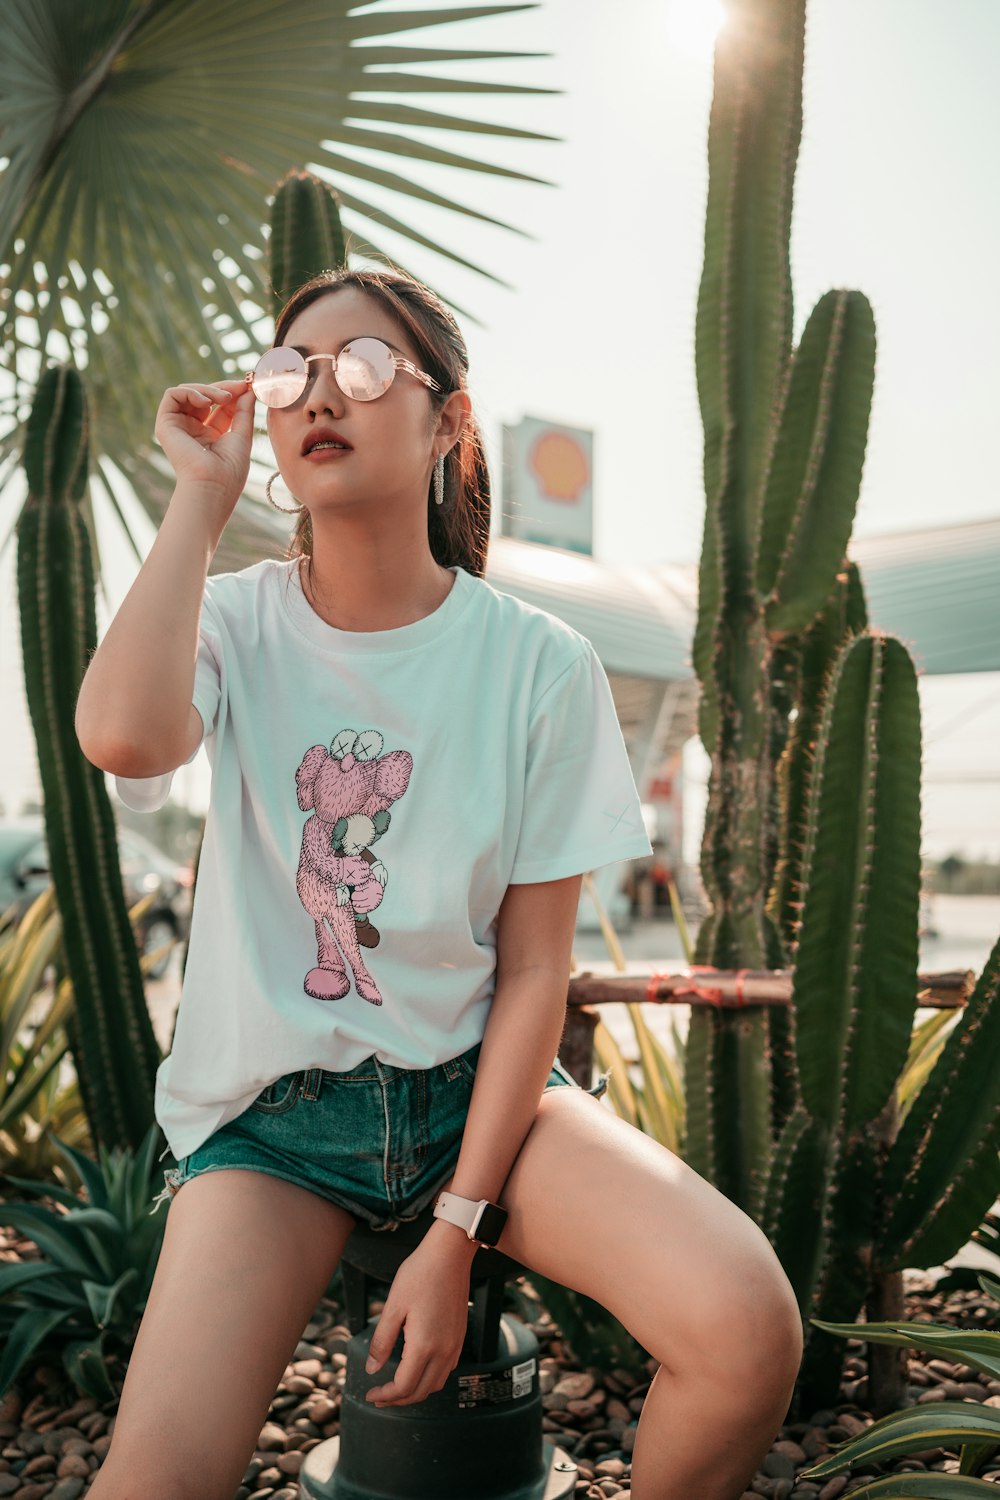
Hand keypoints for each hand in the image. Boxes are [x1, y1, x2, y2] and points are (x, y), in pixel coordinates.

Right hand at [154, 377, 255, 512]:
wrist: (212, 486)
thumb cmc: (229, 470)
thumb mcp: (242, 435)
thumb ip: (244, 411)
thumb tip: (248, 389)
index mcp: (211, 436)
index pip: (220, 406)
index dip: (232, 393)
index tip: (247, 386)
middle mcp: (193, 430)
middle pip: (204, 396)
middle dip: (222, 388)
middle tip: (238, 387)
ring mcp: (179, 427)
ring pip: (188, 392)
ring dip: (208, 389)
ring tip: (224, 399)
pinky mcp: (165, 424)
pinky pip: (172, 395)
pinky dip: (190, 392)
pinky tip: (206, 402)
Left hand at [364, 1230, 474, 1406]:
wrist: (450, 1254)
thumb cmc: (421, 1274)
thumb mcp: (393, 1307)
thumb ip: (382, 1341)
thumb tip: (372, 1368)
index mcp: (424, 1346)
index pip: (404, 1387)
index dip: (385, 1395)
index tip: (370, 1393)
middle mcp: (443, 1350)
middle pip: (421, 1392)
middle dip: (398, 1400)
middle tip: (379, 1396)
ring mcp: (455, 1344)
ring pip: (436, 1384)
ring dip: (415, 1391)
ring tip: (396, 1387)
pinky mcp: (459, 1336)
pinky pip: (446, 1369)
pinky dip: (430, 1378)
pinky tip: (418, 1369)